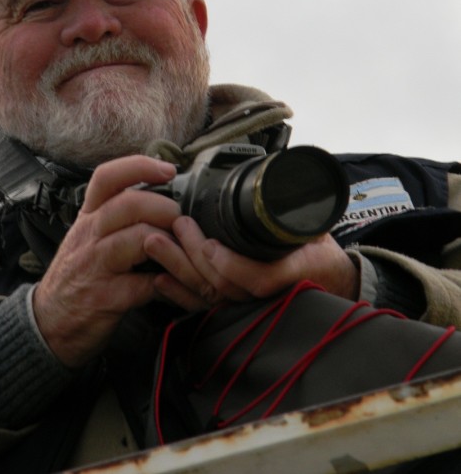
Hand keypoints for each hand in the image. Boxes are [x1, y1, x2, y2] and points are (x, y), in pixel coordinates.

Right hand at [33, 155, 183, 367]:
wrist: (48, 323)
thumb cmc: (77, 274)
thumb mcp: (88, 235)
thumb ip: (116, 214)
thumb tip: (160, 192)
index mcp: (88, 216)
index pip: (107, 177)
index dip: (140, 166)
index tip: (169, 170)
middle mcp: (89, 236)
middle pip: (129, 204)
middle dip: (164, 207)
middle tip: (179, 220)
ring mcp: (95, 266)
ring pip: (139, 238)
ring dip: (169, 242)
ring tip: (178, 250)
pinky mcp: (105, 297)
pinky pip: (145, 283)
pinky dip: (166, 283)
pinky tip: (172, 283)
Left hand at [156, 217, 359, 303]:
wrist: (332, 281)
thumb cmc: (320, 249)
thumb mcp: (317, 227)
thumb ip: (298, 212)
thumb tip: (282, 181)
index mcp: (295, 271)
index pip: (261, 278)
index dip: (232, 265)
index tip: (210, 244)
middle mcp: (270, 295)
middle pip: (225, 287)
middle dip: (193, 258)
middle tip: (176, 226)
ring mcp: (250, 304)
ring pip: (210, 296)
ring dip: (179, 270)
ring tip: (155, 244)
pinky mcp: (234, 307)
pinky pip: (204, 307)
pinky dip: (180, 295)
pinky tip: (160, 279)